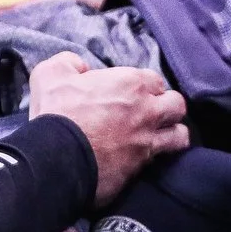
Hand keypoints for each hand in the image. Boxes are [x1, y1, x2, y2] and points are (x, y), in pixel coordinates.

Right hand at [26, 52, 187, 202]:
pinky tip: (145, 159)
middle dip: (168, 108)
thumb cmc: (56, 113)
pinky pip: (162, 162)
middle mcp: (147, 111)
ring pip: (180, 136)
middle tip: (152, 114)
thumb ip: (68, 62)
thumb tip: (79, 67)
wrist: (56, 158)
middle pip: (177, 105)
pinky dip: (157, 160)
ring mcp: (147, 141)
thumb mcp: (51, 74)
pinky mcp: (141, 168)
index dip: (146, 87)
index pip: (155, 81)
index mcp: (130, 84)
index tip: (134, 95)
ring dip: (172, 135)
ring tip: (160, 138)